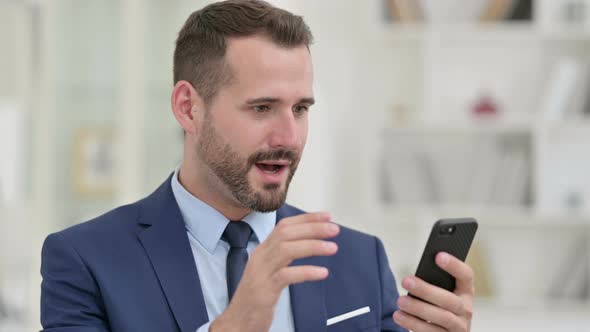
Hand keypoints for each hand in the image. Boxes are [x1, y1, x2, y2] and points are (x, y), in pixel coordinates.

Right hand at [210, 212, 339, 331]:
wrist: (237, 322)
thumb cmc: (257, 297)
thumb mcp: (269, 271)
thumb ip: (284, 256)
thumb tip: (308, 243)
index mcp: (263, 250)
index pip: (284, 226)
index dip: (306, 218)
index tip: (327, 217)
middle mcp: (261, 257)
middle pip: (286, 233)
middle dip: (312, 228)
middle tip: (334, 229)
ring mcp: (261, 272)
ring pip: (286, 249)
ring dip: (312, 246)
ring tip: (332, 248)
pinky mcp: (264, 289)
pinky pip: (286, 275)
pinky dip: (306, 272)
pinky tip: (322, 273)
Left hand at [393, 252, 473, 331]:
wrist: (445, 331)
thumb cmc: (438, 306)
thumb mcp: (441, 292)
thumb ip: (434, 283)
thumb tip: (415, 275)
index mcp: (465, 292)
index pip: (466, 275)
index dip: (454, 265)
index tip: (438, 255)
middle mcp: (466, 309)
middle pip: (449, 299)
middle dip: (426, 290)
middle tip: (406, 280)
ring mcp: (458, 327)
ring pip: (441, 317)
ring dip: (418, 309)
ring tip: (400, 301)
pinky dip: (413, 324)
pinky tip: (400, 316)